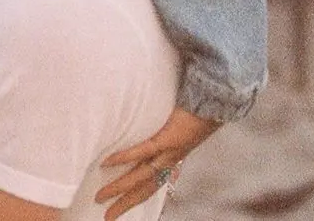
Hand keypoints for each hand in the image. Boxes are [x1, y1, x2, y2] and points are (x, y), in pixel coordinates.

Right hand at [94, 107, 219, 218]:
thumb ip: (164, 139)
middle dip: (124, 204)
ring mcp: (168, 153)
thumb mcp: (179, 131)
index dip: (135, 198)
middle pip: (143, 189)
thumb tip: (148, 138)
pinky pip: (143, 151)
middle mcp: (169, 162)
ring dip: (119, 188)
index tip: (120, 206)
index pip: (151, 186)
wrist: (213, 103)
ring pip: (140, 176)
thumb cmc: (194, 114)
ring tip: (101, 195)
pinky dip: (124, 158)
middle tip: (107, 216)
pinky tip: (108, 162)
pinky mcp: (167, 139)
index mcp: (171, 162)